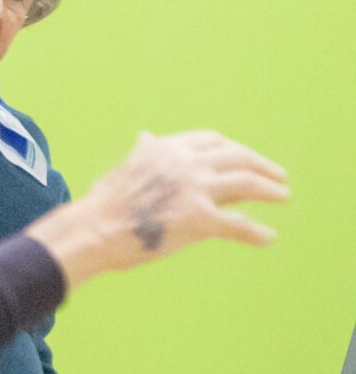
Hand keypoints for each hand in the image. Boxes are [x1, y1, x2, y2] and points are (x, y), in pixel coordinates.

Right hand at [24, 130, 287, 291]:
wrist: (90, 232)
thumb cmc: (101, 207)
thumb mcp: (123, 169)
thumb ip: (144, 155)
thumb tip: (146, 136)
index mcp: (167, 149)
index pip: (212, 141)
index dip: (233, 149)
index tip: (243, 156)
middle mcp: (185, 163)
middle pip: (237, 156)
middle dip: (262, 165)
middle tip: (277, 175)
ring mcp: (194, 189)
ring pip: (247, 183)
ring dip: (270, 190)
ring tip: (282, 196)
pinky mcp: (200, 219)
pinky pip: (239, 226)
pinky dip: (256, 233)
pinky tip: (267, 237)